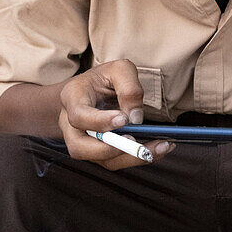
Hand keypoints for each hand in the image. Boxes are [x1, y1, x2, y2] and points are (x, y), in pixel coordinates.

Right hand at [58, 59, 173, 170]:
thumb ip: (129, 87)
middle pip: (81, 148)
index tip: (123, 119)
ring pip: (101, 161)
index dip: (100, 121)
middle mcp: (71, 125)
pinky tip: (159, 148)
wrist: (91, 90)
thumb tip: (135, 118)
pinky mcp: (99, 153)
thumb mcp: (119, 70)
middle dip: (111, 150)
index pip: (79, 116)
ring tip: (160, 146)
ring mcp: (83, 142)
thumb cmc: (104, 79)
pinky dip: (138, 158)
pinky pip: (116, 162)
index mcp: (72, 98)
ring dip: (131, 158)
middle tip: (137, 142)